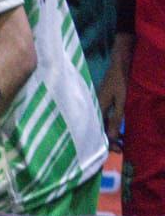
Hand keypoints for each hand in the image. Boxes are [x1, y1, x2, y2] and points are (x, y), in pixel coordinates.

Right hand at [98, 33, 132, 149]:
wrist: (117, 65)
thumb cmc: (119, 81)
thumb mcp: (120, 101)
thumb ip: (116, 119)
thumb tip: (113, 137)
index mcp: (96, 107)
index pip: (99, 129)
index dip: (106, 141)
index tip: (116, 150)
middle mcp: (94, 107)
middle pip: (98, 127)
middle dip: (108, 140)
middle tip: (120, 150)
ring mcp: (96, 104)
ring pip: (101, 123)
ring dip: (109, 133)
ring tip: (121, 143)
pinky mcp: (101, 102)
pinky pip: (103, 117)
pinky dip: (110, 125)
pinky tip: (118, 130)